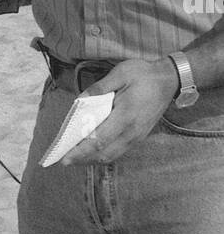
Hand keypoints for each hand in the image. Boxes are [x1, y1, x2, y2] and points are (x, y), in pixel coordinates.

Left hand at [60, 59, 178, 164]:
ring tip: (75, 158)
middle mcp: (132, 131)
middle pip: (103, 154)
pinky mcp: (139, 137)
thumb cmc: (145, 75)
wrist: (170, 80)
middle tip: (64, 160)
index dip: (81, 151)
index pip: (99, 140)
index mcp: (125, 115)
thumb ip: (99, 87)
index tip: (65, 157)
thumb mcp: (121, 73)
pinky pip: (119, 151)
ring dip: (92, 159)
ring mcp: (137, 136)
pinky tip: (92, 152)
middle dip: (82, 159)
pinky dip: (103, 155)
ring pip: (111, 156)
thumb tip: (80, 100)